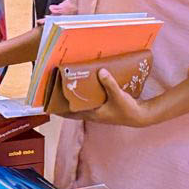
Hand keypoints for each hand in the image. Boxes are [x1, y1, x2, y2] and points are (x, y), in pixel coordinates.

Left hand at [55, 71, 188, 127]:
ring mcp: (98, 112)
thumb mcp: (118, 96)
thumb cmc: (128, 109)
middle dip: (64, 101)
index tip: (48, 104)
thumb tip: (100, 71)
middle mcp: (93, 114)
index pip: (71, 113)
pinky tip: (86, 87)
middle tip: (55, 91)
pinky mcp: (103, 108)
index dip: (59, 109)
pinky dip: (85, 96)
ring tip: (67, 87)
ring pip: (81, 105)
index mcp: (92, 114)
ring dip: (75, 98)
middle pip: (73, 108)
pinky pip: (90, 102)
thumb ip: (109, 83)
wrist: (140, 117)